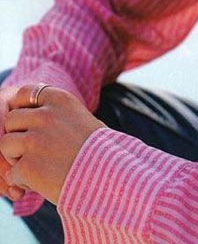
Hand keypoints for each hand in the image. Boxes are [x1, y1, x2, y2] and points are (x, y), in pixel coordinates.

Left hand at [0, 85, 105, 204]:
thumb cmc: (101, 150)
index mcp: (60, 100)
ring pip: (6, 144)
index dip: (24, 109)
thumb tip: (36, 113)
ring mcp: (35, 140)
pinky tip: (40, 182)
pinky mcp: (28, 166)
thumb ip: (59, 113)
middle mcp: (45, 116)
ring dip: (16, 157)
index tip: (32, 123)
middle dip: (18, 134)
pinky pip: (12, 172)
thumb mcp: (83, 119)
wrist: (110, 177)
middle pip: (11, 119)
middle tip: (34, 150)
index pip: (24, 93)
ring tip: (36, 166)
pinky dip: (22, 180)